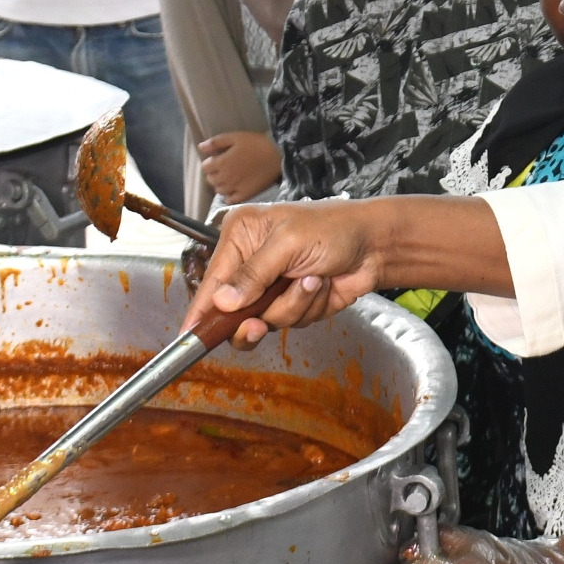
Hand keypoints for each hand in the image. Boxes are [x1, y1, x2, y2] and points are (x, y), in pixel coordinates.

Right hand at [185, 199, 390, 345]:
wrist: (374, 245)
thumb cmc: (334, 229)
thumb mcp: (289, 243)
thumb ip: (254, 274)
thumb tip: (222, 301)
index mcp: (240, 236)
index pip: (212, 281)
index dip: (201, 311)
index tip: (189, 334)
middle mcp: (251, 263)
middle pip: (232, 311)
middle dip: (251, 318)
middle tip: (258, 323)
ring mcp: (272, 287)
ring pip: (264, 321)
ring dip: (291, 306)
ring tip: (312, 279)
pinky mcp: (292, 304)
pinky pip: (290, 322)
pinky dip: (308, 308)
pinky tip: (321, 284)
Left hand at [197, 130, 281, 201]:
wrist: (278, 155)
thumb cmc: (255, 143)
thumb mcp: (235, 137)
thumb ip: (216, 142)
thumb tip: (201, 147)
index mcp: (221, 163)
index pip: (205, 167)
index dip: (210, 163)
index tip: (217, 159)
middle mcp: (225, 177)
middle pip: (210, 180)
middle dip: (214, 174)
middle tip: (223, 168)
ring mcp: (235, 188)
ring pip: (219, 191)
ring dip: (221, 185)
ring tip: (229, 178)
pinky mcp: (245, 195)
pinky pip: (230, 200)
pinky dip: (229, 196)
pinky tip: (235, 189)